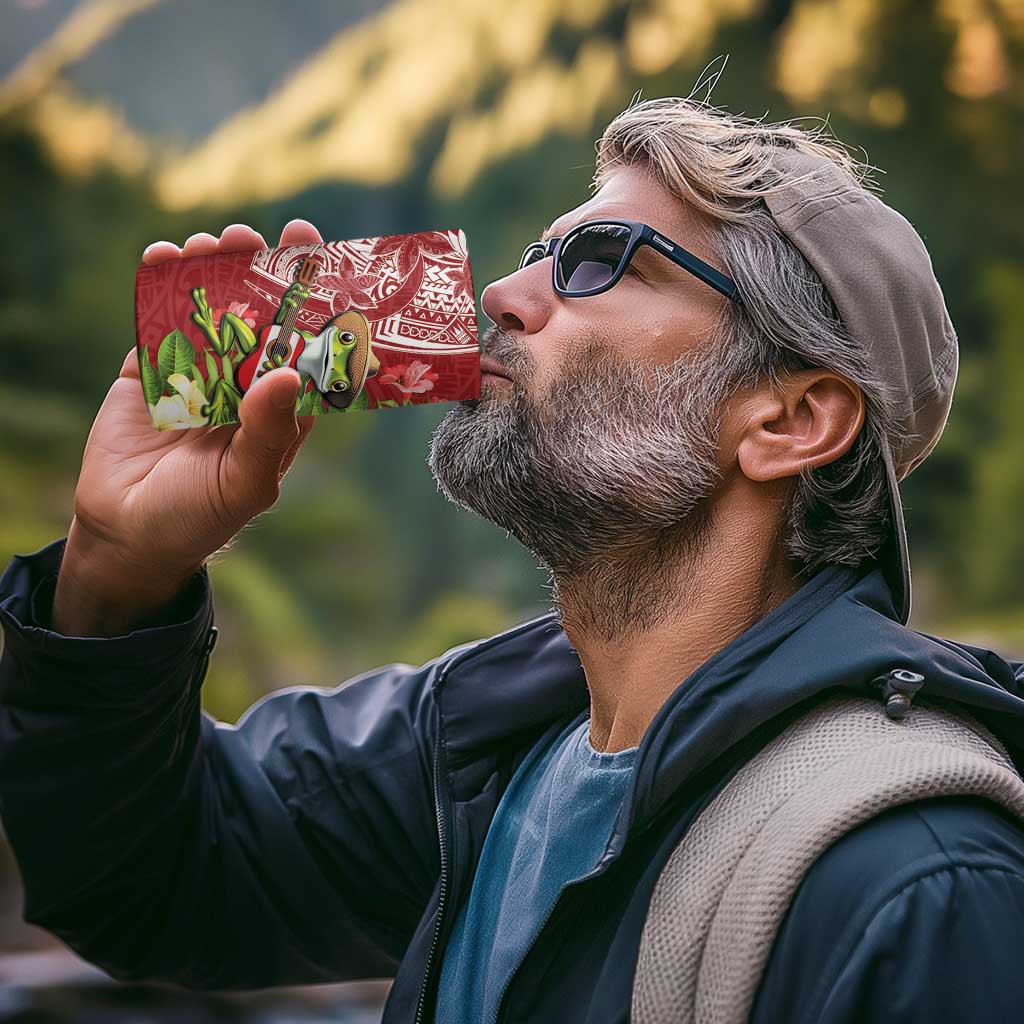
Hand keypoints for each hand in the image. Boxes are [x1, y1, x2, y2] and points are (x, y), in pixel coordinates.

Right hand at [52, 220, 323, 636]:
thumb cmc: (200, 517)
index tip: (316, 257)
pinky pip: (156, 322)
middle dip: (258, 273)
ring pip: (208, 310)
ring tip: (212, 242)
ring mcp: (196, 373)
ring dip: (211, 272)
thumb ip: (268, 431)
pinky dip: (158, 287)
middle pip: (257, 316)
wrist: (127, 534)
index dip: (311, 303)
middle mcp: (243, 384)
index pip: (303, 346)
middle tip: (254, 237)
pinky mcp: (149, 371)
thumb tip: (287, 372)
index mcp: (279, 408)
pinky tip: (163, 256)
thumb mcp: (244, 482)